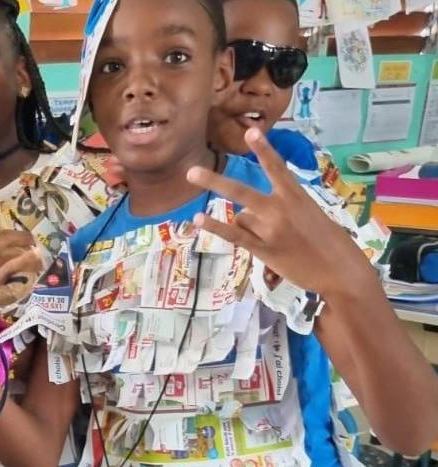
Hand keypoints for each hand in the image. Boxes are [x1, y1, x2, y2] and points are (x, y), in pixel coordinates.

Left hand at [187, 128, 375, 299]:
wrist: (341, 271)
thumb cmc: (329, 242)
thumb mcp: (310, 215)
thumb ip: (279, 210)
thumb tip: (244, 216)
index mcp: (297, 196)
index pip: (277, 167)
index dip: (264, 149)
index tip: (251, 131)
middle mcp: (281, 210)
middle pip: (241, 191)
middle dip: (214, 182)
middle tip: (190, 172)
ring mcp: (271, 230)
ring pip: (240, 217)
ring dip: (249, 225)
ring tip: (270, 236)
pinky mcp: (264, 249)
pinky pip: (234, 236)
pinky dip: (215, 227)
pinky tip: (198, 220)